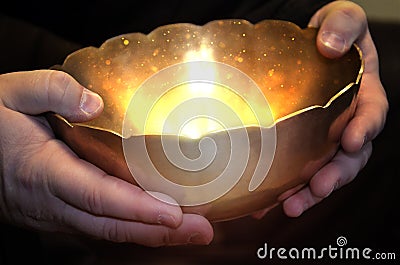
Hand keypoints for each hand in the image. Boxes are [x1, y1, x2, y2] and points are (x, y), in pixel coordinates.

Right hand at [0, 70, 212, 245]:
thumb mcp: (13, 93)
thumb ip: (53, 90)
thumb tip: (95, 104)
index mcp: (42, 170)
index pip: (98, 196)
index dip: (138, 208)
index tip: (175, 215)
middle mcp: (51, 202)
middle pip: (112, 224)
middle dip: (159, 233)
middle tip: (202, 231)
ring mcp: (54, 215)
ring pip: (108, 231)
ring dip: (151, 235)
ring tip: (191, 232)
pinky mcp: (58, 216)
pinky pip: (100, 227)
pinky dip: (131, 228)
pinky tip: (157, 226)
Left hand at [253, 0, 388, 218]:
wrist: (303, 49)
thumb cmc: (327, 34)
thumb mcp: (342, 18)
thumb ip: (344, 23)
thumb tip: (332, 45)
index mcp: (363, 94)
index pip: (372, 115)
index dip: (366, 129)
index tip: (353, 141)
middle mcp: (346, 122)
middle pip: (350, 156)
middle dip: (337, 175)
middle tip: (319, 187)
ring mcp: (323, 138)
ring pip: (323, 171)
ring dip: (309, 192)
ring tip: (291, 206)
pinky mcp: (301, 147)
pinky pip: (296, 171)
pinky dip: (284, 189)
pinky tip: (265, 204)